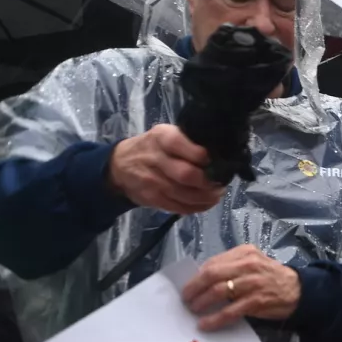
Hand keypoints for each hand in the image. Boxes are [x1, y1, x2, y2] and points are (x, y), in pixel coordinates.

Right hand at [108, 124, 226, 214]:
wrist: (120, 164)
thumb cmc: (153, 147)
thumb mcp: (166, 134)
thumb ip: (188, 141)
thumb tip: (218, 154)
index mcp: (161, 138)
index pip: (181, 145)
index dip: (202, 156)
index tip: (215, 161)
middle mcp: (155, 159)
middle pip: (186, 174)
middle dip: (208, 182)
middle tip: (220, 183)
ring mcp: (152, 181)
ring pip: (185, 195)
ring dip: (207, 197)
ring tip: (217, 194)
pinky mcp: (152, 199)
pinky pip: (179, 207)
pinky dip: (197, 207)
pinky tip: (206, 202)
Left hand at [181, 245, 301, 331]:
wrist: (300, 290)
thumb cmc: (272, 277)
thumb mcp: (253, 263)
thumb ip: (231, 266)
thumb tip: (202, 278)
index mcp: (245, 253)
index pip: (213, 262)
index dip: (196, 276)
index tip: (188, 286)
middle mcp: (248, 265)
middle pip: (211, 274)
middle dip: (194, 288)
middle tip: (185, 299)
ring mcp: (253, 283)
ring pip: (218, 291)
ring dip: (201, 303)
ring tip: (194, 310)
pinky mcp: (257, 301)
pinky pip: (230, 311)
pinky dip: (215, 319)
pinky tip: (206, 324)